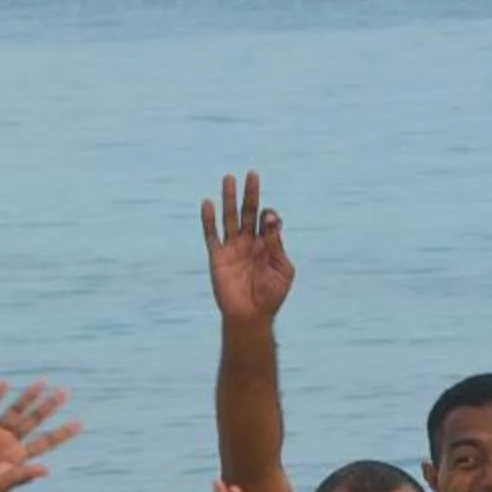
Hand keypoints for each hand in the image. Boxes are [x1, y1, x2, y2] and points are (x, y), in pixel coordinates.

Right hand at [0, 382, 80, 491]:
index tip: (79, 423)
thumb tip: (46, 470)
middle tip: (64, 392)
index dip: (62, 433)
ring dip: (27, 397)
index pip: (46, 441)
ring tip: (41, 382)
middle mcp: (11, 442)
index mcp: (20, 456)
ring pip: (15, 411)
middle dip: (48, 407)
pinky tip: (4, 384)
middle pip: (34, 421)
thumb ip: (23, 476)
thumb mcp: (3, 484)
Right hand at [202, 170, 294, 323]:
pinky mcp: (218, 257)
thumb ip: (277, 245)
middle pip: (249, 212)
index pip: (268, 221)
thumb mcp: (283, 270)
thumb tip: (270, 221)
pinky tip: (208, 203)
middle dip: (251, 194)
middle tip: (252, 174)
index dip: (270, 217)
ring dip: (229, 198)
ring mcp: (233, 248)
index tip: (270, 220)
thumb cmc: (271, 296)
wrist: (251, 317)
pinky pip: (211, 235)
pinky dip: (209, 220)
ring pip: (230, 217)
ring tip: (229, 178)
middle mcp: (250, 242)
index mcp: (268, 244)